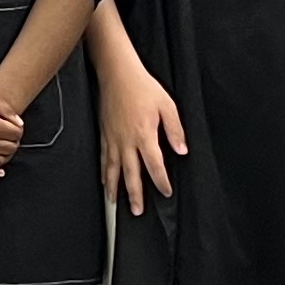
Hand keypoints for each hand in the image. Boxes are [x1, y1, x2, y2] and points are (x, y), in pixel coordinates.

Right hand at [101, 67, 186, 216]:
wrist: (118, 74)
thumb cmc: (143, 87)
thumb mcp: (167, 105)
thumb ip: (175, 130)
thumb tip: (182, 151)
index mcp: (144, 135)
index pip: (154, 166)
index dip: (161, 181)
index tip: (165, 192)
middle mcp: (127, 141)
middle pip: (131, 174)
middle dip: (135, 194)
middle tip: (137, 211)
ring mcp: (113, 139)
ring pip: (113, 170)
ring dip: (115, 188)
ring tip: (116, 203)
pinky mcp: (104, 134)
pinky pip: (103, 158)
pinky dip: (103, 173)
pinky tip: (104, 181)